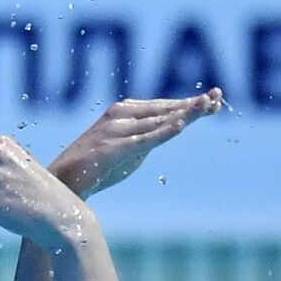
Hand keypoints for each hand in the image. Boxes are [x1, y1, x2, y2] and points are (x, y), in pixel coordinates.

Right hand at [49, 89, 222, 197]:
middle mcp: (120, 116)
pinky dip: (162, 132)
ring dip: (184, 113)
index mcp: (124, 112)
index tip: (215, 100)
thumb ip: (149, 137)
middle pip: (164, 109)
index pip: (164, 106)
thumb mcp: (129, 150)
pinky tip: (181, 126)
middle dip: (193, 105)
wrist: (62, 183)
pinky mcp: (111, 149)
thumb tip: (174, 126)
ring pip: (157, 121)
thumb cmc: (95, 168)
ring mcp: (115, 131)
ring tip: (207, 106)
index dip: (190, 104)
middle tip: (218, 97)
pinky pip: (142, 139)